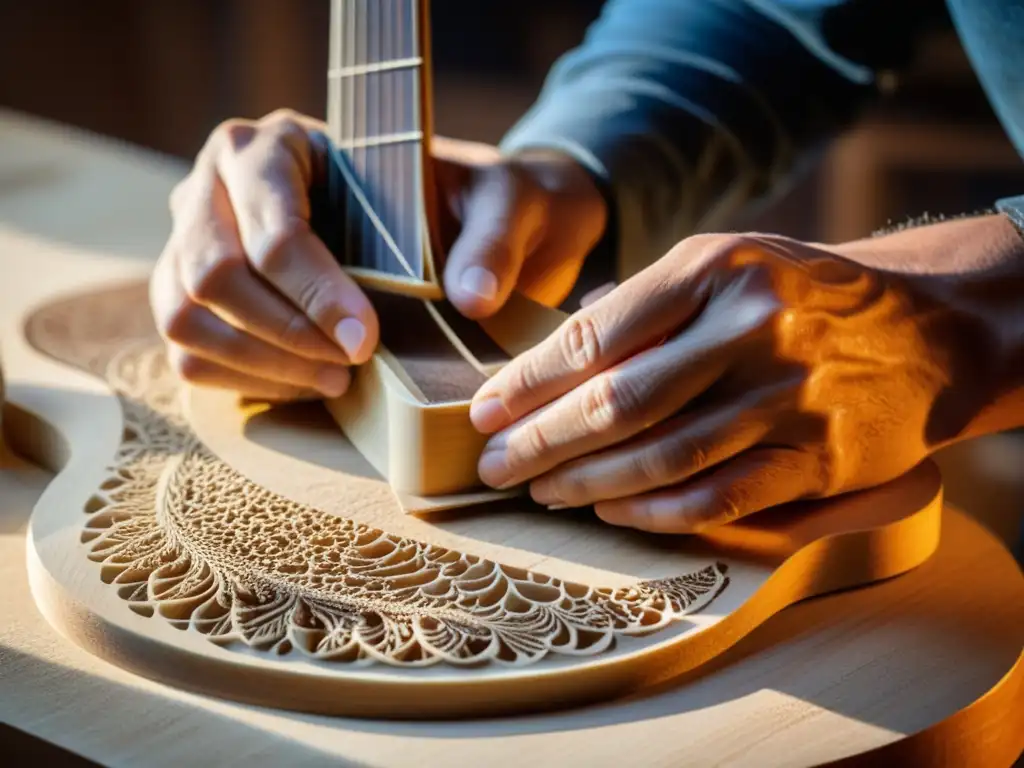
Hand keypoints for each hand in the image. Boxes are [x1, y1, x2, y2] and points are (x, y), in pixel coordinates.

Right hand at [151, 110, 605, 399]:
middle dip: (286, 334)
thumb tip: (472, 297)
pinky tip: (310, 382)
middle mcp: (214, 185)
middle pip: (212, 275)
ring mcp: (191, 241)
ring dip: (263, 363)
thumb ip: (492, 239)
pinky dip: (247, 379)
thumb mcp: (498, 203)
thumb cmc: (458, 204)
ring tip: (337, 379)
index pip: (271, 226)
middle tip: (352, 365)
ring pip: (184, 318)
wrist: (439, 220)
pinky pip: (188, 353)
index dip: (313, 291)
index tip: (365, 340)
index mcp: (274, 144)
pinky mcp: (192, 294)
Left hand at [469, 218, 1020, 532]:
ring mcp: (787, 397)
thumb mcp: (726, 261)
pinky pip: (717, 497)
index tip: (483, 410)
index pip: (595, 335)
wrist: (923, 329)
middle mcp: (751, 329)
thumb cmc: (800, 294)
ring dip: (588, 483)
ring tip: (541, 490)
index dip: (529, 381)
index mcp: (715, 269)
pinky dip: (654, 512)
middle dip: (540, 440)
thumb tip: (554, 347)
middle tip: (494, 464)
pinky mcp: (816, 457)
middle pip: (617, 402)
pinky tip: (611, 513)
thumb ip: (644, 302)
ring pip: (661, 457)